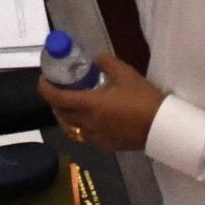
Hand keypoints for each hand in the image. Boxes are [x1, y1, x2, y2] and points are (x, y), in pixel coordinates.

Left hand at [41, 55, 164, 151]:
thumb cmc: (142, 98)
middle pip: (60, 115)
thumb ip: (106, 63)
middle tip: (59, 88)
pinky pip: (86, 134)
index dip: (46, 88)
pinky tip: (94, 117)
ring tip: (73, 103)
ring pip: (71, 127)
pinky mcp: (105, 145)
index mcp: (89, 104)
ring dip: (66, 115)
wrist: (160, 126)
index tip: (43, 79)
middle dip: (55, 101)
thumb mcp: (125, 73)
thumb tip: (95, 59)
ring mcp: (95, 137)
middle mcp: (87, 123)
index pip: (57, 98)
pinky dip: (82, 124)